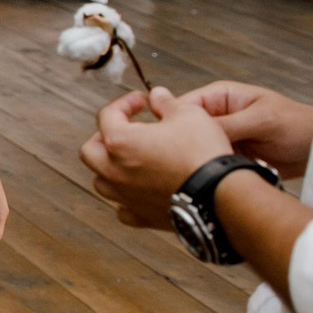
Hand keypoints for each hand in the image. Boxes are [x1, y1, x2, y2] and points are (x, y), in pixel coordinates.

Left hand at [80, 86, 233, 228]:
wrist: (221, 194)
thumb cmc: (202, 153)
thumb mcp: (188, 113)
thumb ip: (167, 102)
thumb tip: (157, 96)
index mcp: (119, 142)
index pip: (107, 116)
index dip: (124, 104)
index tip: (140, 102)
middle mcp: (114, 171)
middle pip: (91, 151)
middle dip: (104, 137)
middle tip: (125, 130)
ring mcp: (126, 196)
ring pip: (102, 182)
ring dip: (110, 168)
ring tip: (130, 159)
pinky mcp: (142, 217)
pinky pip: (123, 209)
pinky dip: (127, 199)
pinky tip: (139, 191)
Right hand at [147, 80, 312, 178]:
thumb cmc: (297, 124)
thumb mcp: (262, 120)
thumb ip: (228, 124)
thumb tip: (194, 130)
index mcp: (219, 97)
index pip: (184, 105)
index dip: (171, 120)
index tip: (163, 139)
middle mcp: (216, 116)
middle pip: (184, 129)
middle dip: (181, 144)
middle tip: (177, 162)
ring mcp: (220, 138)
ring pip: (194, 149)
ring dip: (194, 161)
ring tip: (193, 174)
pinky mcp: (226, 158)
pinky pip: (208, 164)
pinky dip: (206, 172)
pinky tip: (204, 180)